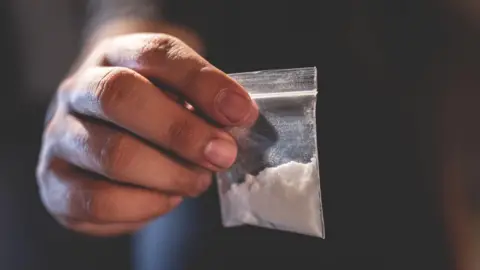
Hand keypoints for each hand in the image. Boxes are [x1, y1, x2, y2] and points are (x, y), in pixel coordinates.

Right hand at [36, 33, 257, 235]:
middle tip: (221, 155)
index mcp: (115, 56)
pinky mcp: (55, 183)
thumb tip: (236, 119)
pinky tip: (166, 198)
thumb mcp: (178, 92)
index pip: (155, 55)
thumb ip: (204, 101)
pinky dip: (145, 206)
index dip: (202, 83)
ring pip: (113, 155)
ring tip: (196, 181)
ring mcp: (60, 137)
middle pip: (121, 98)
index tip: (239, 112)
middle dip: (182, 132)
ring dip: (169, 175)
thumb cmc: (152, 110)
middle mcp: (78, 91)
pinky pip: (98, 202)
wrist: (102, 127)